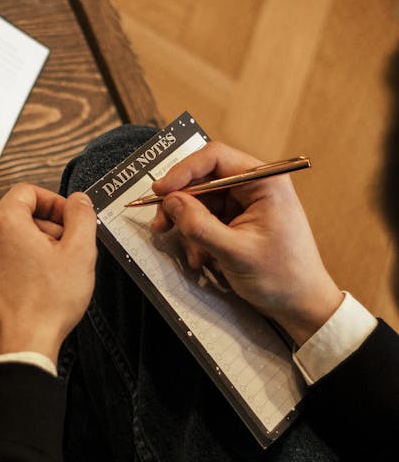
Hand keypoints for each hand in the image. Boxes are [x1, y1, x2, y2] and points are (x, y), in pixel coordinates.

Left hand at [0, 184, 96, 363]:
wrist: (20, 349)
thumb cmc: (45, 306)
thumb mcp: (80, 253)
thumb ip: (82, 217)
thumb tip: (79, 202)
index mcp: (3, 222)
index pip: (27, 192)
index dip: (53, 202)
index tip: (66, 218)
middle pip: (14, 219)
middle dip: (42, 230)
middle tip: (63, 251)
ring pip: (2, 245)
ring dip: (25, 253)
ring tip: (47, 276)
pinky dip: (9, 274)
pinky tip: (29, 292)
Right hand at [150, 141, 342, 345]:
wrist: (301, 304)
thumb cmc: (281, 277)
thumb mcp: (235, 252)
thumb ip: (200, 225)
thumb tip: (171, 201)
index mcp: (264, 181)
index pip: (215, 157)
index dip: (183, 170)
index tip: (160, 190)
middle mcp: (254, 185)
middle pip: (203, 179)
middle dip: (180, 203)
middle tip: (161, 225)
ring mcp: (245, 203)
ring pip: (200, 201)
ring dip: (188, 226)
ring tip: (192, 254)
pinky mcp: (238, 220)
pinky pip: (206, 219)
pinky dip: (197, 237)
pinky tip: (201, 258)